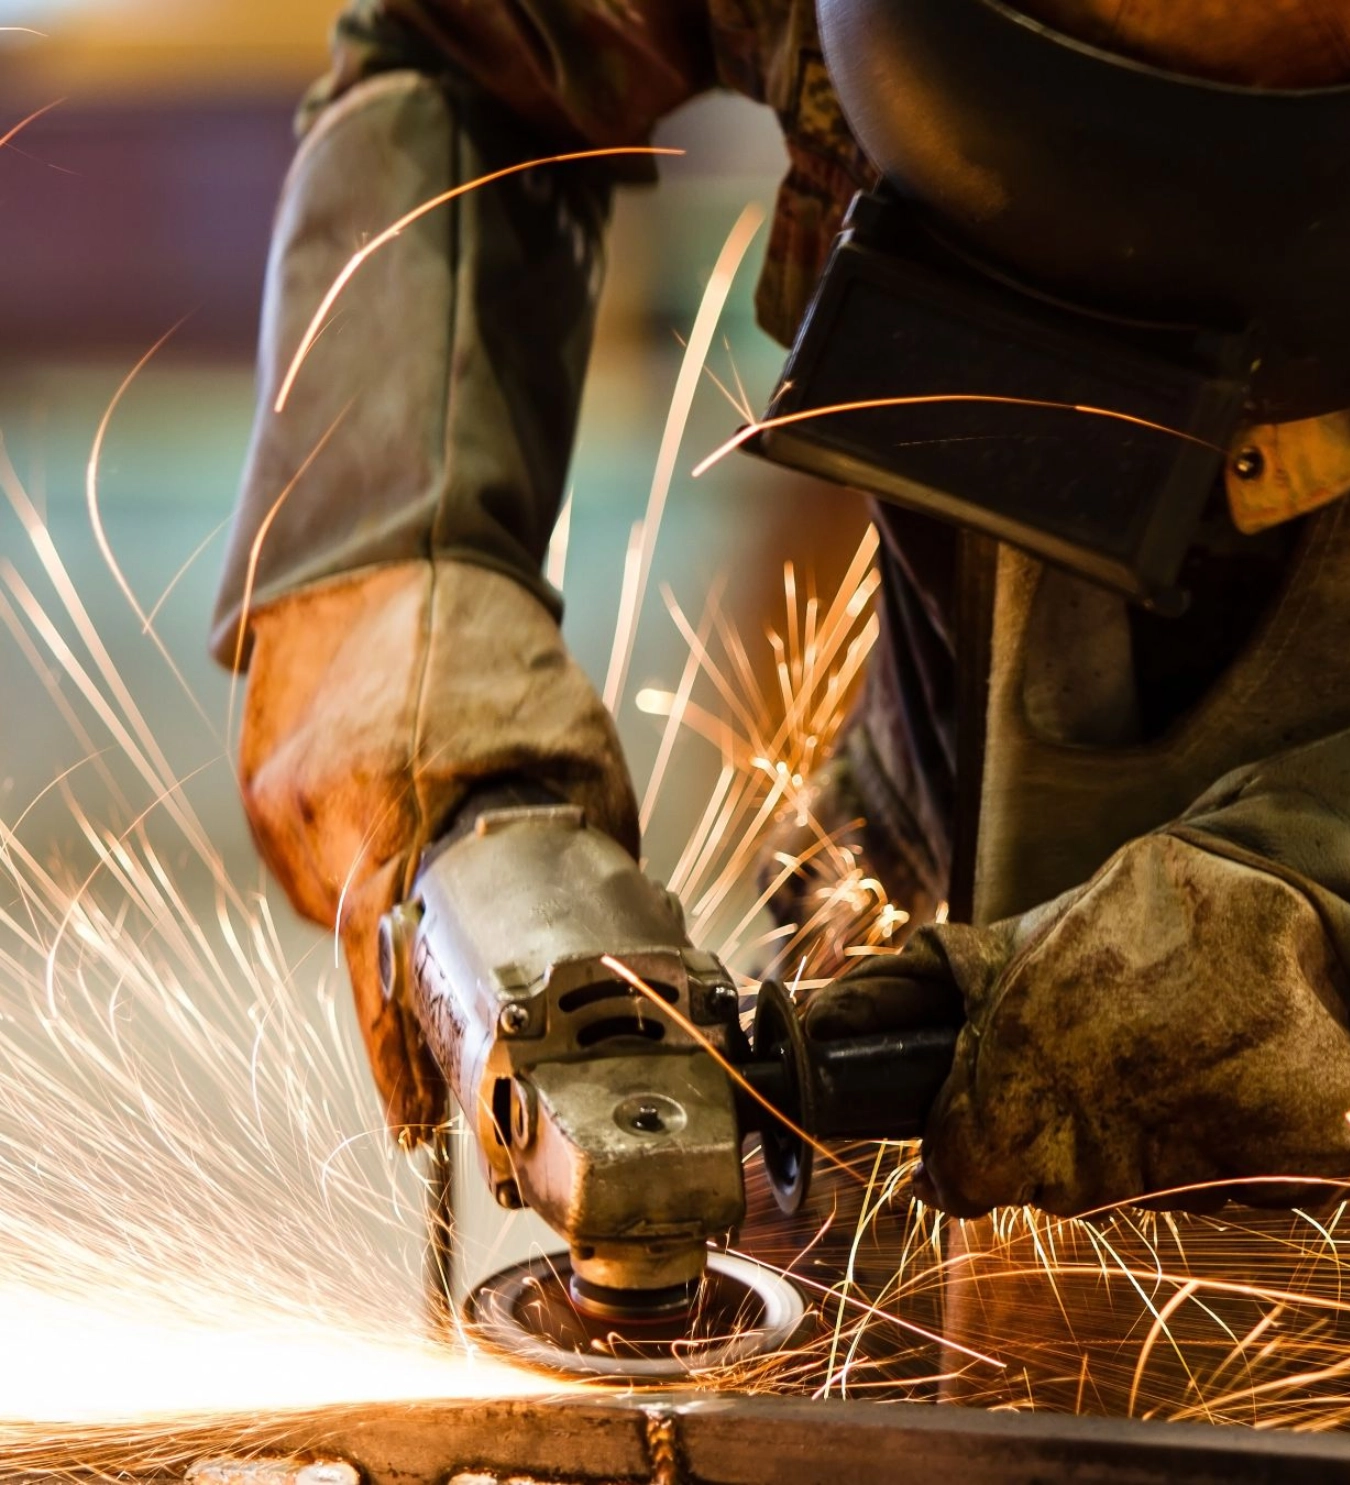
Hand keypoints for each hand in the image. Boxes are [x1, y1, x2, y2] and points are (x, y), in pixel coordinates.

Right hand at [238, 559, 639, 1136]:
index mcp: (397, 804)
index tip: (422, 1122)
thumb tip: (617, 942)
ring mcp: (280, 801)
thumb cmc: (493, 652)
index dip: (400, 1062)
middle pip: (366, 951)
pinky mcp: (262, 789)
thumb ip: (586, 845)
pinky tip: (396, 818)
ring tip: (436, 850)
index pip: (386, 972)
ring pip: (342, 912)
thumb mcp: (575, 747)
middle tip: (455, 1001)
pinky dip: (359, 866)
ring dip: (391, 910)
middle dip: (411, 983)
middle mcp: (322, 811)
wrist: (392, 559)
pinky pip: (316, 868)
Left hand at [805, 833, 1349, 1217]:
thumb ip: (921, 991)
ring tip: (1185, 1049)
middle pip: (1050, 1185)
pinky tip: (1240, 1077)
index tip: (1007, 1092)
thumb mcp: (1018, 941)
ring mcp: (1190, 1179)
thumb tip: (815, 1017)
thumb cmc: (1150, 915)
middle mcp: (1090, 1163)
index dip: (976, 1132)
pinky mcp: (1287, 1178)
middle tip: (1119, 1046)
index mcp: (1009, 1106)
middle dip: (1068, 1128)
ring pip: (1137, 1193)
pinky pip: (1234, 1191)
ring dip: (1152, 1138)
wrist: (1312, 896)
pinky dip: (1237, 1149)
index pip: (958, 1176)